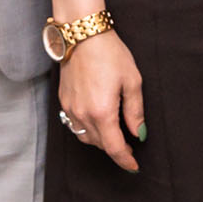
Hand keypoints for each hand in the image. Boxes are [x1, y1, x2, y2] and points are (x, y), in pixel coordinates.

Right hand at [57, 31, 146, 172]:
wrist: (82, 34)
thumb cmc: (110, 54)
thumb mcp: (132, 81)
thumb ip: (135, 111)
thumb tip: (139, 134)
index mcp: (102, 112)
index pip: (114, 147)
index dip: (125, 160)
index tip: (134, 166)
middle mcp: (83, 114)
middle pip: (100, 144)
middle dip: (115, 149)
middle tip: (130, 146)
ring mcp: (70, 108)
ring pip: (85, 137)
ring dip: (101, 140)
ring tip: (115, 134)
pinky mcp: (63, 101)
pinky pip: (74, 125)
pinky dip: (88, 129)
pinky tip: (98, 121)